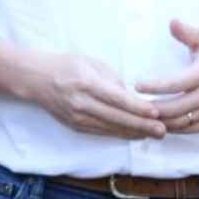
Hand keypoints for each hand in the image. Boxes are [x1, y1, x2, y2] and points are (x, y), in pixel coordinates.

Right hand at [29, 50, 165, 139]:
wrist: (35, 78)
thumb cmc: (65, 65)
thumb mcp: (90, 63)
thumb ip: (112, 79)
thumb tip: (131, 97)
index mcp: (86, 84)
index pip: (117, 99)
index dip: (137, 108)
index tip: (156, 113)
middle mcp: (81, 103)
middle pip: (117, 118)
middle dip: (142, 125)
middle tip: (163, 131)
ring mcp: (77, 117)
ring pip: (112, 129)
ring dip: (134, 132)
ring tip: (154, 134)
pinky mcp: (75, 126)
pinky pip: (102, 132)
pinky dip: (120, 134)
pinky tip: (135, 134)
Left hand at [135, 20, 198, 133]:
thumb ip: (187, 33)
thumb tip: (171, 22)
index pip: (175, 84)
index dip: (155, 87)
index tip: (137, 85)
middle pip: (177, 108)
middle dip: (153, 109)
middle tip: (134, 105)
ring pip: (184, 122)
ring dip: (162, 121)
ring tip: (144, 116)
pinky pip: (193, 129)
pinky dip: (176, 129)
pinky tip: (161, 123)